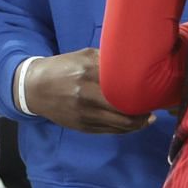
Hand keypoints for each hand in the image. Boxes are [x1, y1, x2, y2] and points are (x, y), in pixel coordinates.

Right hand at [21, 48, 153, 133]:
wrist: (34, 88)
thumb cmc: (63, 68)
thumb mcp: (84, 56)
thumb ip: (108, 60)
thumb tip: (137, 62)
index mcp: (88, 73)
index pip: (123, 87)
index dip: (142, 92)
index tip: (154, 90)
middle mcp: (86, 95)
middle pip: (125, 110)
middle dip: (144, 111)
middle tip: (154, 106)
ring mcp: (84, 114)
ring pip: (120, 125)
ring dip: (138, 123)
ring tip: (148, 117)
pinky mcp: (82, 127)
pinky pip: (110, 131)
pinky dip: (125, 129)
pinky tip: (134, 123)